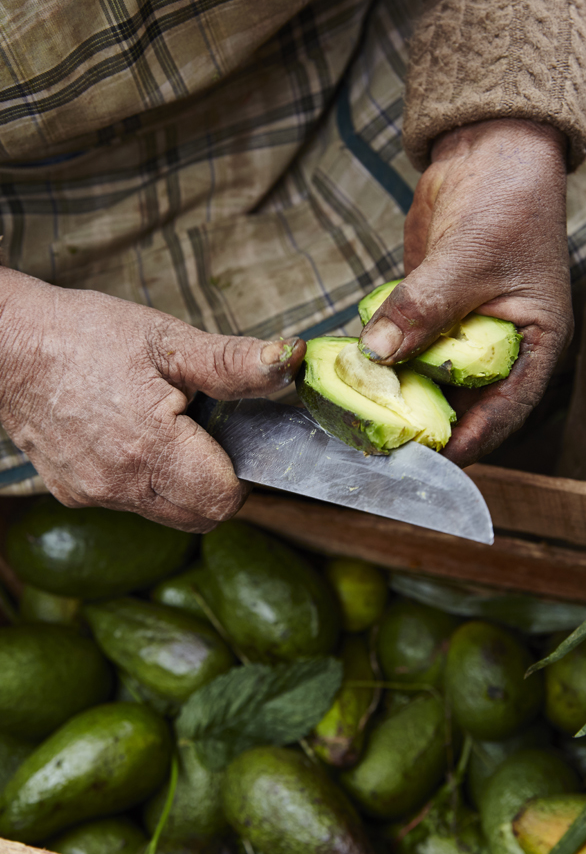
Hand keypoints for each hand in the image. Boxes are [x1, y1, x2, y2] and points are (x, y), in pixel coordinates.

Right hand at [0, 269, 304, 531]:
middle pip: (202, 517)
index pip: (226, 500)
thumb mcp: (167, 340)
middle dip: (220, 483)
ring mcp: (95, 495)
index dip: (243, 472)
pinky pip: (132, 504)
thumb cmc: (85, 336)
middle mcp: (121, 486)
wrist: (7, 346)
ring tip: (167, 429)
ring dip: (184, 483)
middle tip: (207, 432)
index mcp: (150, 449)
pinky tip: (133, 438)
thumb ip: (232, 363)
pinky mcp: (75, 494)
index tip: (235, 437)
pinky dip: (147, 481)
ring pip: (168, 514)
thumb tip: (290, 362)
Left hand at [359, 118, 571, 465]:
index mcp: (535, 345)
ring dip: (397, 392)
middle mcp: (501, 347)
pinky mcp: (431, 314)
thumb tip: (377, 353)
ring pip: (429, 378)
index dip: (467, 440)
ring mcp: (463, 332)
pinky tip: (354, 372)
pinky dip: (383, 359)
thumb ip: (423, 309)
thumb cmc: (506, 201)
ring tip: (359, 413)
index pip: (504, 411)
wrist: (488, 152)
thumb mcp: (468, 259)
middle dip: (423, 421)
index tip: (425, 457)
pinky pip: (406, 347)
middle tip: (380, 441)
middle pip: (462, 403)